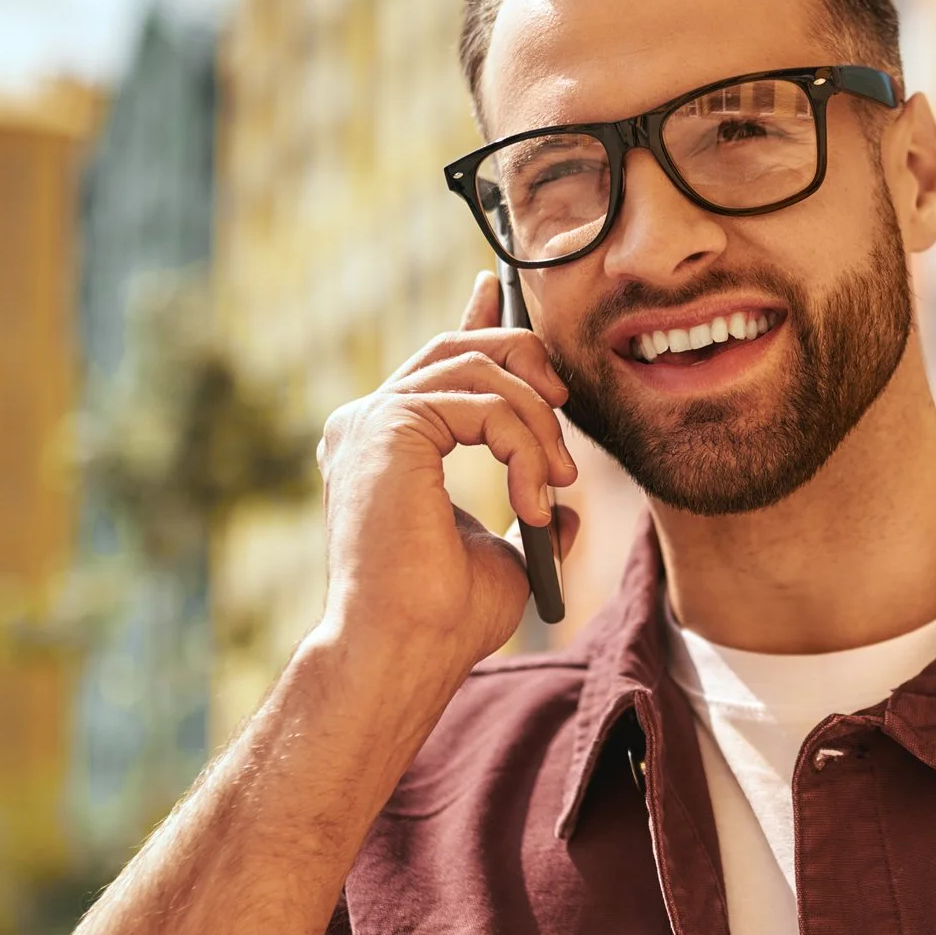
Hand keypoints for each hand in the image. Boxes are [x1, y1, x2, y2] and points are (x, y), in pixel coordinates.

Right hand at [310, 270, 580, 669]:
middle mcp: (367, 423)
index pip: (436, 363)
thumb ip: (526, 515)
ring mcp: (371, 419)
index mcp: (385, 446)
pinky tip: (531, 499)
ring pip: (482, 371)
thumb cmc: (444, 618)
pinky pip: (484, 403)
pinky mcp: (388, 424)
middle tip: (564, 418)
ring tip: (552, 484)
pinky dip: (524, 446)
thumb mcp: (505, 557)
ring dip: (536, 423)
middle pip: (462, 348)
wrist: (405, 647)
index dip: (473, 320)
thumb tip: (568, 507)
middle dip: (528, 366)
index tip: (495, 287)